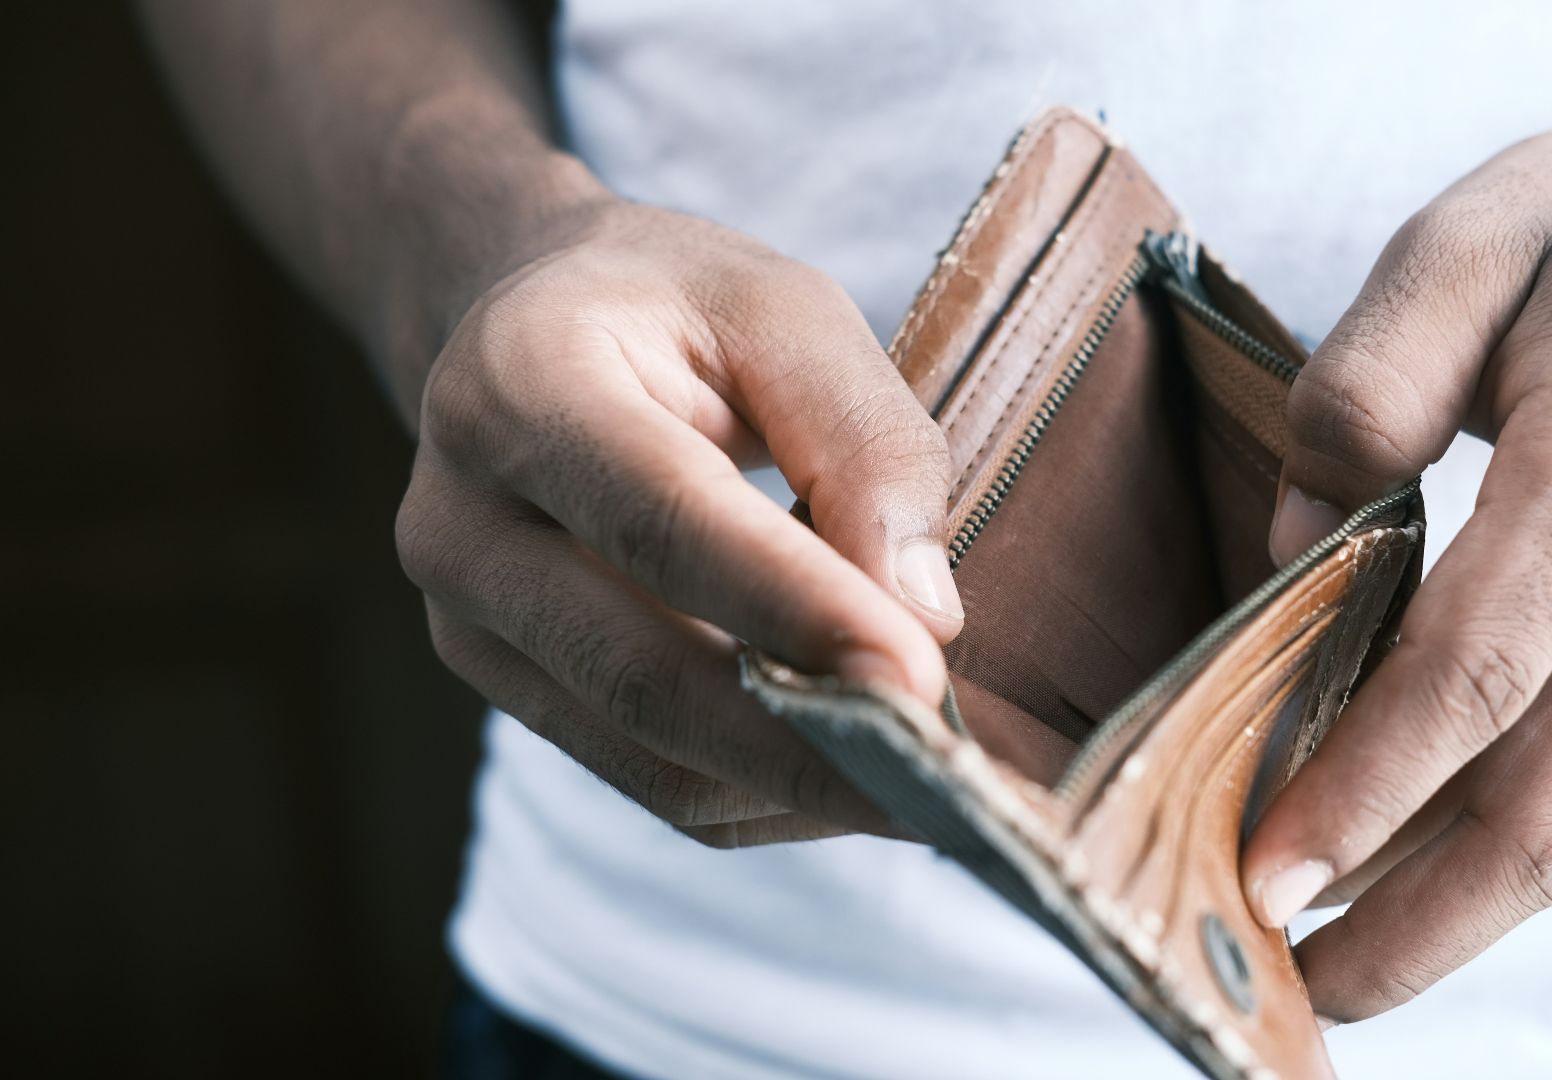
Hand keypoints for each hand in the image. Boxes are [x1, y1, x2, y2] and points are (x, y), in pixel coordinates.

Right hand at [396, 195, 967, 846]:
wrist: (530, 329)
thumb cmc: (676, 310)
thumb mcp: (788, 312)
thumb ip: (863, 443)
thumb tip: (924, 616)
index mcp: (522, 384)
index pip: (665, 523)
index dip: (796, 611)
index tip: (920, 681)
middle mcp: (462, 519)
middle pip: (643, 674)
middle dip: (808, 744)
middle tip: (948, 780)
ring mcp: (468, 623)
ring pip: (650, 759)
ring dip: (800, 787)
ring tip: (928, 782)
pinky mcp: (507, 690)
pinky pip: (653, 783)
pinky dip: (767, 795)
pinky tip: (853, 768)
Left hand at [1242, 22, 1551, 1024]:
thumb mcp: (1467, 240)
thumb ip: (1365, 386)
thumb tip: (1296, 548)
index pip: (1480, 666)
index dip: (1370, 785)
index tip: (1267, 870)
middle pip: (1551, 802)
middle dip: (1421, 923)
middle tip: (1297, 990)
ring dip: (1460, 912)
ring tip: (1339, 963)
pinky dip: (1496, 832)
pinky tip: (1404, 853)